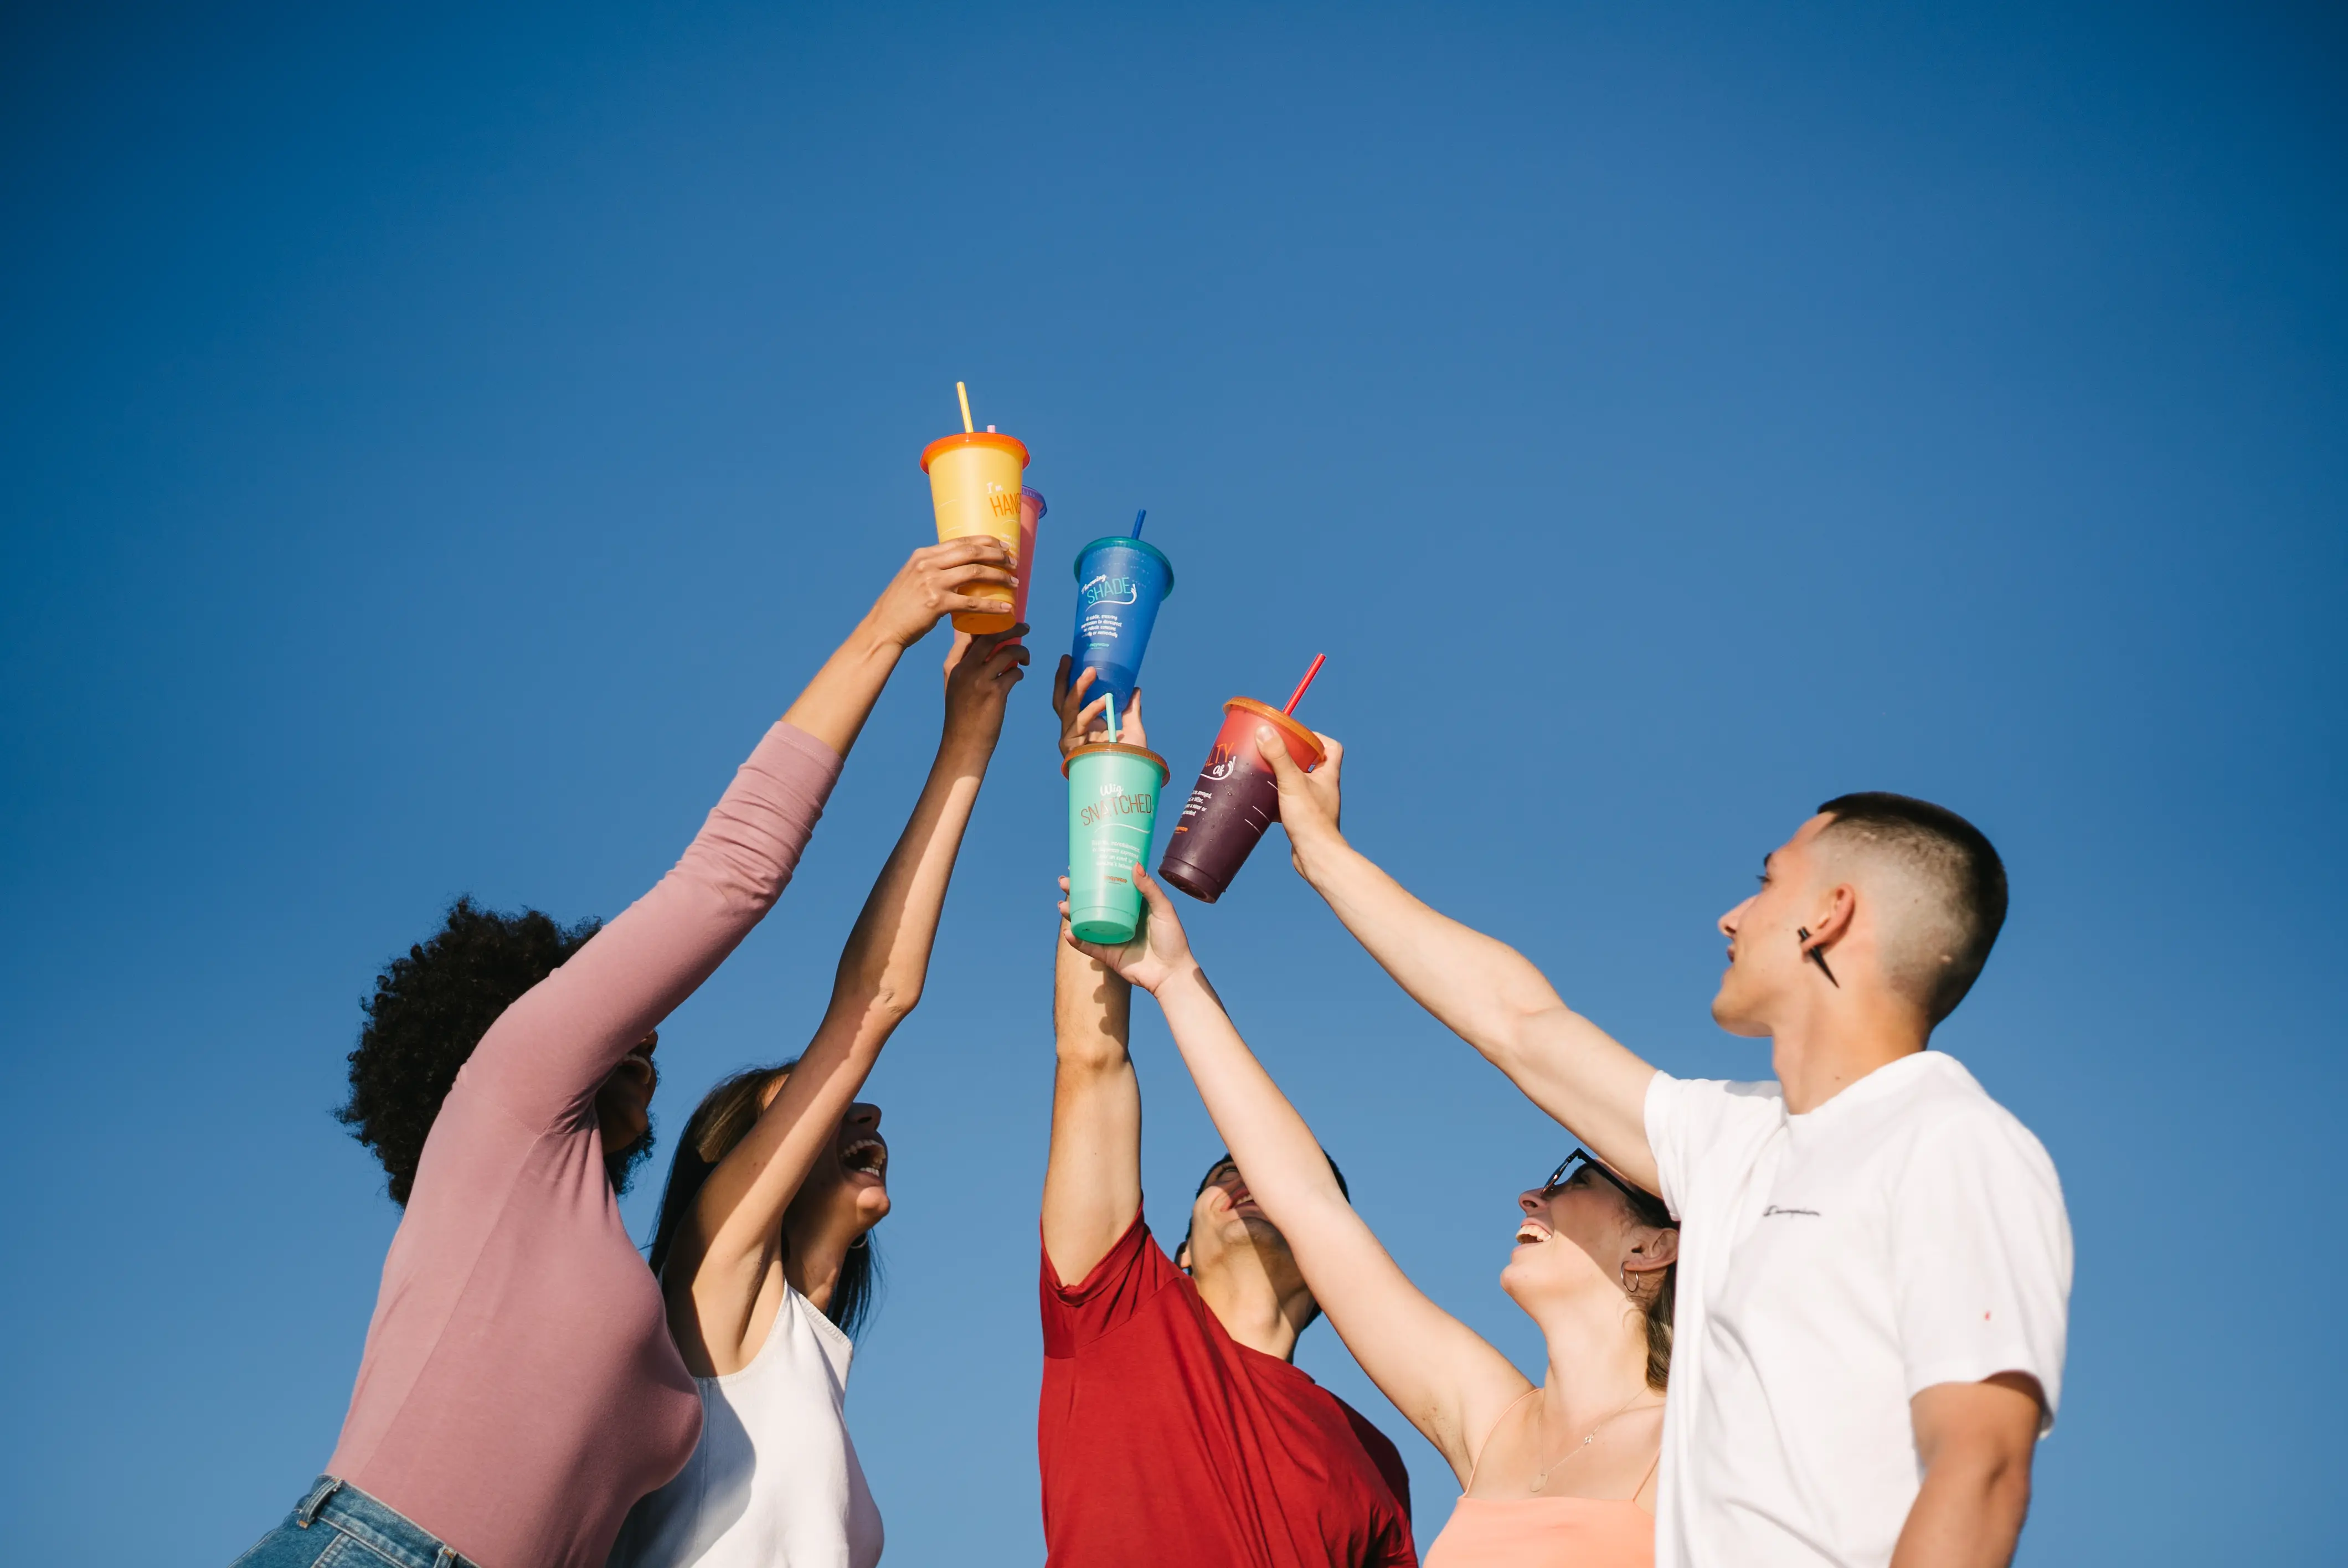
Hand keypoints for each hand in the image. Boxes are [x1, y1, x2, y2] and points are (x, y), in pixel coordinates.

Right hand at [867, 538, 1019, 649]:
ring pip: (975, 573)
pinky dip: (992, 606)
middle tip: (1013, 561)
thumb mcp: (913, 578)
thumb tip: (957, 569)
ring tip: (1014, 582)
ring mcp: (932, 582)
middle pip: (971, 552)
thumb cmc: (901, 607)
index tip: (1003, 545)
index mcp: (923, 555)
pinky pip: (972, 603)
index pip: (961, 541)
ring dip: (999, 576)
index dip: (986, 541)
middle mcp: (927, 564)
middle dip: (997, 554)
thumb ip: (932, 570)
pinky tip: (1006, 609)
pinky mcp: (936, 603)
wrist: (883, 628)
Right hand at [942, 624, 1029, 751]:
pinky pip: (1014, 673)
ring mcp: (979, 680)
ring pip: (1007, 652)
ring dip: (1021, 652)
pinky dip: (1019, 673)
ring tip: (1026, 658)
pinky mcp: (995, 693)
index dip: (987, 623)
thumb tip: (987, 647)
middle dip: (1011, 628)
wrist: (962, 743)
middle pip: (991, 637)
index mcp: (952, 665)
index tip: (1000, 621)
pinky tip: (1018, 677)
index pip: (969, 634)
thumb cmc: (961, 716)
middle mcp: (965, 669)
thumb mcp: (955, 687)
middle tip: (1025, 627)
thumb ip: (966, 666)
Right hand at [1051, 656, 1146, 755]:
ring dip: (1079, 689)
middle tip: (1068, 659)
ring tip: (1091, 673)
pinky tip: (1102, 702)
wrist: (1129, 782)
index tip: (1070, 658)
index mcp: (1083, 725)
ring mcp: (1071, 740)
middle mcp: (1073, 731)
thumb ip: (1131, 710)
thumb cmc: (1130, 759)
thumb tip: (1135, 689)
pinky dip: (1091, 711)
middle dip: (1063, 678)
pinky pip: (1079, 724)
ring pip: (1068, 709)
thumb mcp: (1133, 729)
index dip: (1067, 679)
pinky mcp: (1072, 749)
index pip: (1069, 698)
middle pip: (1061, 700)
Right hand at [1060, 866, 1192, 993]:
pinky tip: (1068, 932)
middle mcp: (1119, 920)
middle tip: (1064, 882)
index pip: (1108, 887)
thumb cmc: (1172, 940)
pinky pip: (1088, 946)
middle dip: (1075, 893)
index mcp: (1131, 906)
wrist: (1172, 972)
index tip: (1079, 865)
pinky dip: (1076, 940)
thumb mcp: (1164, 909)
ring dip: (1071, 914)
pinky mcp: (1108, 955)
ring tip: (1062, 906)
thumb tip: (1135, 865)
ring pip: (1086, 923)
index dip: (1093, 877)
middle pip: (1092, 903)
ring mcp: (1112, 937)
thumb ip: (1149, 889)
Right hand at [1254, 725, 1343, 871]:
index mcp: (1328, 775)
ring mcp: (1315, 805)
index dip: (1317, 738)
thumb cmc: (1310, 820)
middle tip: (1272, 753)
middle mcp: (1324, 789)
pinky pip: (1289, 804)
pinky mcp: (1303, 821)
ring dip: (1282, 779)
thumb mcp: (1291, 782)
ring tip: (1263, 774)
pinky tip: (1261, 802)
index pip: (1332, 747)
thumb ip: (1278, 756)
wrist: (1315, 857)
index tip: (1297, 736)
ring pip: (1298, 785)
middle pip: (1311, 765)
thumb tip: (1264, 730)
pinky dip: (1276, 801)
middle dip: (1292, 757)